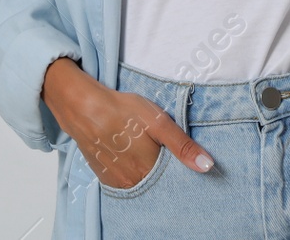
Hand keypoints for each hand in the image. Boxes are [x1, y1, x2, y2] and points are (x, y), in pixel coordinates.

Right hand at [42, 57, 214, 188]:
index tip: (176, 153)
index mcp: (149, 170)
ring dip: (145, 170)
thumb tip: (207, 166)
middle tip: (155, 145)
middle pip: (156, 181)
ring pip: (140, 181)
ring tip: (141, 147)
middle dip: (161, 168)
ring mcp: (116, 182)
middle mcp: (133, 182)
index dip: (178, 166)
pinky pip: (124, 180)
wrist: (82, 107)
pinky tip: (128, 153)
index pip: (173, 178)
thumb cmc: (121, 110)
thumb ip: (182, 146)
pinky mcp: (104, 177)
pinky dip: (130, 170)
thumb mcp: (158, 121)